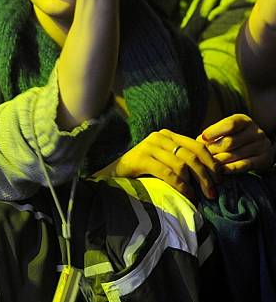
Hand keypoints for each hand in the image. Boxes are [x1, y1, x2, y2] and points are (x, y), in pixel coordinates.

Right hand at [102, 129, 222, 200]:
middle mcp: (159, 137)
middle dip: (206, 176)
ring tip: (200, 197)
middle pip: (191, 155)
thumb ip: (182, 161)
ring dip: (194, 183)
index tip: (220, 180)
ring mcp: (148, 146)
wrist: (114, 175)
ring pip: (181, 164)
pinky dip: (180, 185)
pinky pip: (167, 172)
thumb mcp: (165, 161)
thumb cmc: (143, 171)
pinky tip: (186, 195)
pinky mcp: (140, 158)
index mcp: (168, 135)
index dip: (211, 163)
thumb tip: (212, 174)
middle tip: (212, 193)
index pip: (197, 145)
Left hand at [199, 114, 274, 172]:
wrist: (256, 148)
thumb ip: (213, 135)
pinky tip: (220, 170)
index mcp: (244, 121)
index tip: (202, 138)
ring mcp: (262, 145)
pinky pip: (244, 165)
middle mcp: (255, 131)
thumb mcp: (225, 131)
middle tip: (202, 155)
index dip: (214, 132)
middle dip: (213, 149)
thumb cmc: (233, 137)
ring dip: (218, 161)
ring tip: (207, 163)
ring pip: (235, 155)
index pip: (229, 124)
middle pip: (230, 142)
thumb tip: (198, 142)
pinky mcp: (264, 159)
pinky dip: (230, 168)